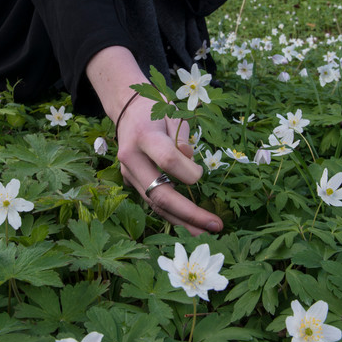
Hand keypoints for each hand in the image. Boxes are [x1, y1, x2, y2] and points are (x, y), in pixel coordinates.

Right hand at [116, 94, 222, 236]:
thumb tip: (191, 164)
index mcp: (144, 136)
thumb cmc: (156, 109)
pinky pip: (151, 200)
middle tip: (214, 226)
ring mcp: (128, 172)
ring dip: (181, 220)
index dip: (189, 171)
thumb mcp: (174, 113)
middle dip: (188, 213)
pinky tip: (189, 223)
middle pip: (159, 193)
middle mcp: (131, 158)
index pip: (167, 160)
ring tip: (204, 232)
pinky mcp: (130, 181)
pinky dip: (171, 213)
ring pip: (154, 203)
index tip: (202, 173)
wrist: (127, 108)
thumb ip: (183, 139)